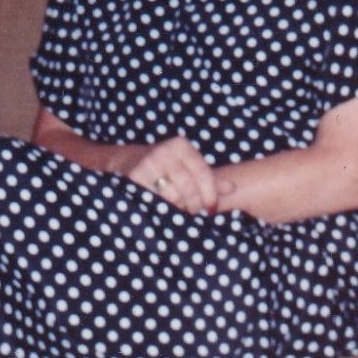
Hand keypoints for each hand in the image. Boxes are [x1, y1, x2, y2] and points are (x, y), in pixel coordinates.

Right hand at [106, 137, 233, 214]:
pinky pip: (156, 200)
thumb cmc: (162, 167)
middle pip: (189, 187)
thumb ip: (209, 177)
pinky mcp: (135, 177)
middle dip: (193, 204)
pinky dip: (162, 208)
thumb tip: (232, 188)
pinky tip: (162, 208)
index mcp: (181, 145)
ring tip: (175, 206)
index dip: (210, 194)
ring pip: (173, 195)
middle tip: (192, 211)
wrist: (124, 162)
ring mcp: (149, 162)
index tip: (211, 209)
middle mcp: (165, 150)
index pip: (204, 173)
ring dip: (176, 207)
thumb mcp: (185, 167)